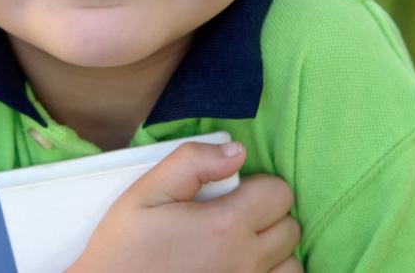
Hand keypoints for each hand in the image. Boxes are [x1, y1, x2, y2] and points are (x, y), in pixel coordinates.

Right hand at [66, 142, 301, 272]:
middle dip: (266, 216)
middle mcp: (245, 261)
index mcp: (225, 226)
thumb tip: (237, 152)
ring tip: (237, 246)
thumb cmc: (124, 249)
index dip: (257, 187)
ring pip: (290, 262)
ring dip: (273, 251)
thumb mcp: (145, 193)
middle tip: (230, 218)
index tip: (230, 194)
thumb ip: (191, 162)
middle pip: (289, 227)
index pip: (279, 193)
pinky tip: (240, 267)